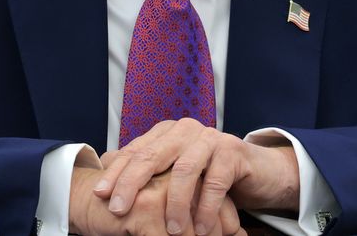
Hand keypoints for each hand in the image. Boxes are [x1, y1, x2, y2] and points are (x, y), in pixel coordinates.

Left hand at [93, 119, 298, 234]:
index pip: (135, 151)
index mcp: (168, 132)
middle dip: (132, 184)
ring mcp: (210, 139)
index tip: (99, 194)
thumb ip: (148, 169)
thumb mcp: (175, 172)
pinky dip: (205, 208)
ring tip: (168, 230)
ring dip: (174, 203)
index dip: (116, 173)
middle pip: (152, 156)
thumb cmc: (210, 174)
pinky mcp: (233, 153)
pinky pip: (214, 182)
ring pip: (183, 170)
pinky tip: (199, 228)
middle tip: (118, 210)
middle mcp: (186, 130)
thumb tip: (106, 164)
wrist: (258, 172)